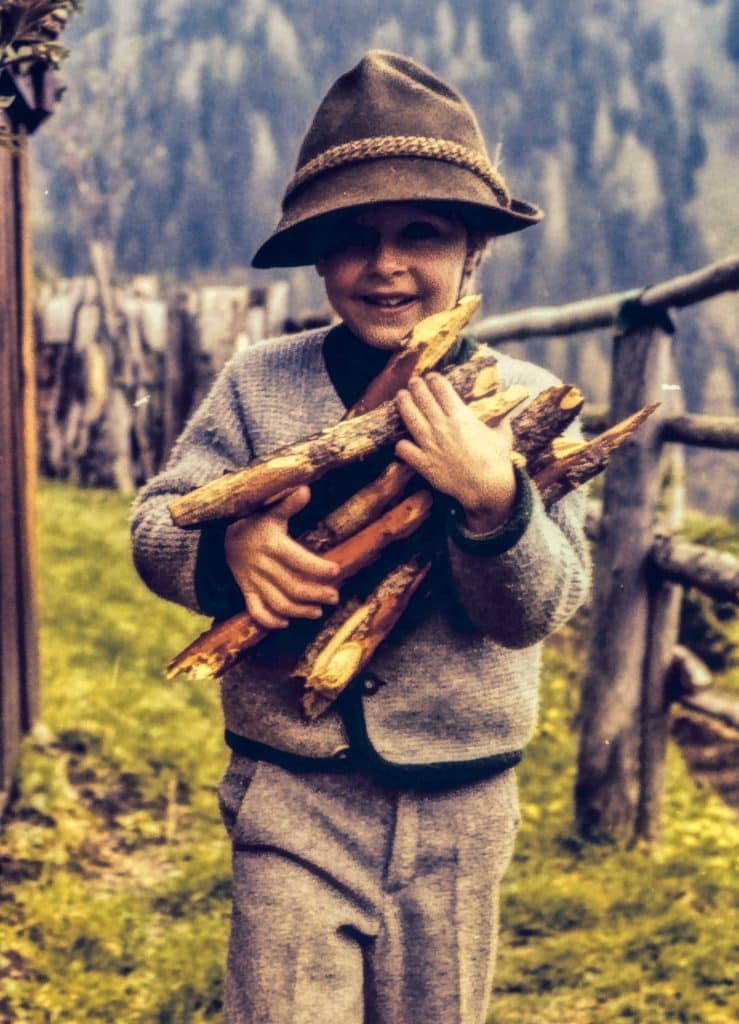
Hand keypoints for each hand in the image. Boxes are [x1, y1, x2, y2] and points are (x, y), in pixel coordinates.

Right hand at [224, 486, 339, 629]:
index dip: (317, 567)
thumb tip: (305, 489)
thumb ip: (287, 503)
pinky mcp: (246, 591)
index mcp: (271, 544)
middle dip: (315, 594)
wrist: (221, 536)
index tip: (336, 571)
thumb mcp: (270, 510)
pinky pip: (255, 611)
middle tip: (334, 597)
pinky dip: (269, 620)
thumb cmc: (254, 521)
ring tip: (317, 612)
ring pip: (277, 602)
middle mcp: (262, 565)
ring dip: (299, 611)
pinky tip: (285, 622)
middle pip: (292, 586)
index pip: (297, 559)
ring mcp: (253, 581)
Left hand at [395, 373, 516, 531]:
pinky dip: (401, 444)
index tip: (431, 377)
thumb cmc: (497, 461)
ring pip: (410, 418)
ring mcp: (430, 444)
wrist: (487, 488)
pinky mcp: (424, 463)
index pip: (442, 390)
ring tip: (401, 396)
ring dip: (404, 404)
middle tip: (414, 382)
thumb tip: (506, 417)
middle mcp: (442, 427)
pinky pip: (405, 449)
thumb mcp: (503, 438)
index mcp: (461, 417)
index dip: (435, 380)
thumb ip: (501, 424)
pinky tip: (401, 441)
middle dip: (417, 387)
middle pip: (423, 399)